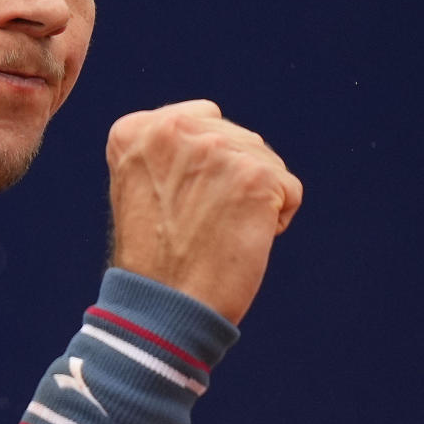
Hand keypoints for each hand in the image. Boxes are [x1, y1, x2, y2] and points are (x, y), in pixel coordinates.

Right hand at [106, 100, 302, 324]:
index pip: (200, 119)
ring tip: (218, 231)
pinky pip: (289, 189)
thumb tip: (218, 131)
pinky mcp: (255, 175)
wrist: (164, 305)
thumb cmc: (153, 256)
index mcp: (134, 129)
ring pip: (265, 160)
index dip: (201, 165)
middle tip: (200, 222)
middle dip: (230, 178)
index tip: (179, 202)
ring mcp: (215, 148)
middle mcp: (172, 128)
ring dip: (253, 196)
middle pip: (236, 137)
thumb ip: (170, 150)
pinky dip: (275, 219)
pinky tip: (241, 239)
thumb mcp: (140, 183)